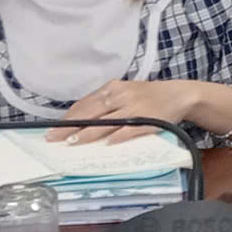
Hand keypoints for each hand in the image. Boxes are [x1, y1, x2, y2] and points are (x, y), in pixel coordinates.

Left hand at [54, 79, 200, 143]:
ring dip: (88, 132)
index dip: (68, 116)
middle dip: (70, 126)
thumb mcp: (125, 92)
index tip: (52, 128)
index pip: (85, 103)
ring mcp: (135, 107)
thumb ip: (104, 103)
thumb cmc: (148, 96)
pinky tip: (107, 144)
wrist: (179, 94)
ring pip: (107, 121)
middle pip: (91, 112)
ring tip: (72, 142)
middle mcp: (122, 95)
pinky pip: (130, 129)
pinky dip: (118, 136)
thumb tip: (78, 119)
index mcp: (114, 88)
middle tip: (53, 138)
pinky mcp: (148, 119)